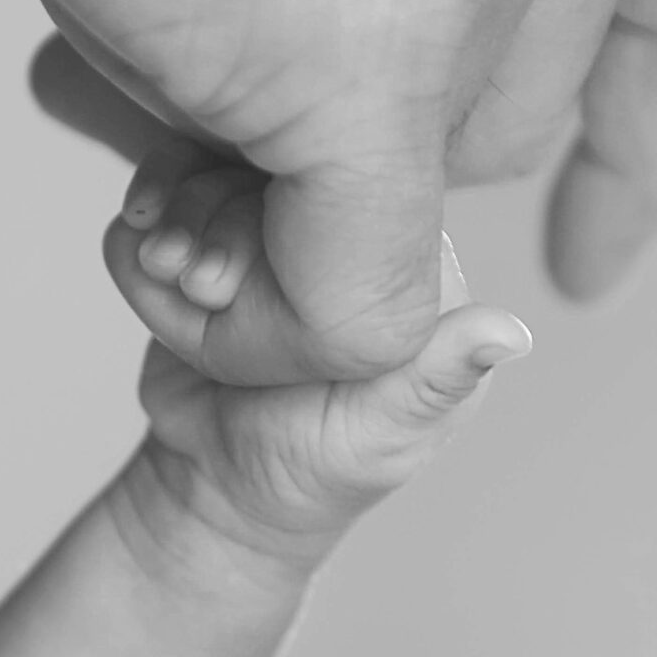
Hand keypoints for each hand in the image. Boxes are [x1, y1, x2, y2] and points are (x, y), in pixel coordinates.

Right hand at [0, 0, 656, 382]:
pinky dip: (266, 318)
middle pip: (541, 86)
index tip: (592, 230)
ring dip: (281, 154)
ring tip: (128, 13)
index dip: (652, 130)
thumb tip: (405, 32)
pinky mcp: (376, 55)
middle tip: (191, 69)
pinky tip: (169, 267)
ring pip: (435, 175)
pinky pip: (354, 289)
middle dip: (383, 116)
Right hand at [105, 154, 529, 571]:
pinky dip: (147, 218)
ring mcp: (271, 227)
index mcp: (409, 269)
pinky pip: (172, 192)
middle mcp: (340, 233)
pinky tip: (144, 256)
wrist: (213, 490)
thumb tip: (512, 335)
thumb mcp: (379, 436)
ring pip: (220, 167)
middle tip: (199, 282)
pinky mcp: (208, 234)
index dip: (304, 214)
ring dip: (178, 214)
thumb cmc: (311, 472)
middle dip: (222, 216)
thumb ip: (437, 380)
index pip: (369, 188)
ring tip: (166, 270)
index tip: (246, 272)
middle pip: (283, 166)